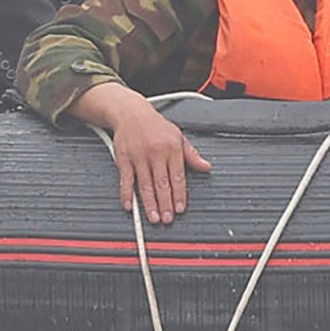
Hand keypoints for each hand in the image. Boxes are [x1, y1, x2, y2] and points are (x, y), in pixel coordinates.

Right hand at [81, 85, 211, 223]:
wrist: (130, 112)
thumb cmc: (155, 125)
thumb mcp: (178, 136)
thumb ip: (192, 155)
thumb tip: (206, 166)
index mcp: (172, 148)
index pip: (178, 177)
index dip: (179, 195)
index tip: (180, 209)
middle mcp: (155, 153)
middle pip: (161, 184)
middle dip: (165, 203)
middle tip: (168, 219)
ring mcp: (138, 156)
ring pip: (145, 184)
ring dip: (149, 203)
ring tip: (153, 218)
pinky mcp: (123, 158)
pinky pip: (126, 179)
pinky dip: (126, 193)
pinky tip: (129, 205)